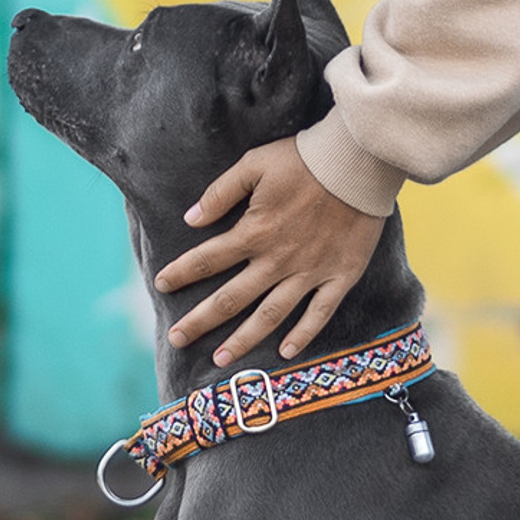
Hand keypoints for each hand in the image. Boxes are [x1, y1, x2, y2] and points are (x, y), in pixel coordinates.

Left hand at [154, 137, 386, 364]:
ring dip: (244, 339)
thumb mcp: (254, 164)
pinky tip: (286, 353)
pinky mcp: (339, 276)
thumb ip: (221, 193)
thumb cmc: (304, 159)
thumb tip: (191, 219)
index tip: (161, 286)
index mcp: (254, 232)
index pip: (207, 260)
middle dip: (200, 321)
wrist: (358, 162)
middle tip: (177, 339)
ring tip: (221, 360)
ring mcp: (309, 272)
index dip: (180, 273)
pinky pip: (319, 313)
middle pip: (232, 298)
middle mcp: (277, 259)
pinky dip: (303, 335)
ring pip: (271, 315)